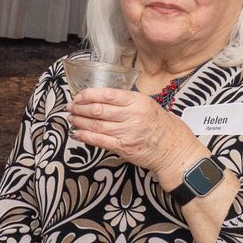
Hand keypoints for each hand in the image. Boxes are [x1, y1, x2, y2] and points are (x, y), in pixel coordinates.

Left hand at [67, 87, 199, 175]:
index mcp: (137, 101)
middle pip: (98, 110)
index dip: (88, 95)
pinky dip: (85, 137)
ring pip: (96, 125)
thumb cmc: (160, 125)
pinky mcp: (124, 148)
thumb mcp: (147, 105)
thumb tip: (99, 98)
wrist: (173, 148)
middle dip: (79, 108)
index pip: (107, 94)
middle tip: (70, 107)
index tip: (78, 96)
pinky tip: (77, 133)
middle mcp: (132, 116)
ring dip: (79, 122)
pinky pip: (99, 141)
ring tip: (71, 119)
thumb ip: (125, 101)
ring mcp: (127, 133)